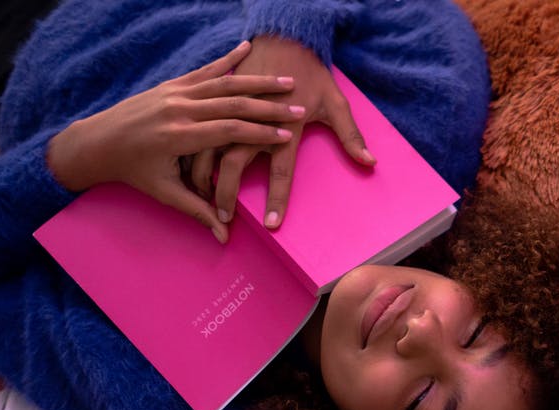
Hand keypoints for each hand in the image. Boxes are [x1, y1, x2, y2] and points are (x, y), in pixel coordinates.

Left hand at [47, 41, 303, 242]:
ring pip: (223, 83)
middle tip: (297, 107)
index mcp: (178, 137)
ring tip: (286, 81)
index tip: (286, 135)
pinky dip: (228, 59)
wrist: (97, 142)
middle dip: (268, 107)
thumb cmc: (133, 171)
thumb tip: (224, 236)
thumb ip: (197, 211)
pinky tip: (247, 47)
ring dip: (257, 81)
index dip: (259, 134)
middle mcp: (178, 109)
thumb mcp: (164, 193)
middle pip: (232, 104)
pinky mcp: (172, 84)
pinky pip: (205, 70)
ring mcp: (175, 93)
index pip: (228, 132)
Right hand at [204, 35, 375, 230]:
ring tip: (199, 199)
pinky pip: (199, 132)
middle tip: (223, 217)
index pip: (281, 170)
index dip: (276, 198)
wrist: (285, 37)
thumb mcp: (336, 103)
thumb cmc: (313, 74)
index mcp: (285, 125)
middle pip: (234, 162)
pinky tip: (188, 170)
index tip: (271, 223)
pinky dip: (193, 153)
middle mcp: (255, 120)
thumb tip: (370, 162)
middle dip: (226, 192)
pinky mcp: (219, 103)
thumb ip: (351, 136)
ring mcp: (232, 111)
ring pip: (209, 148)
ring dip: (202, 175)